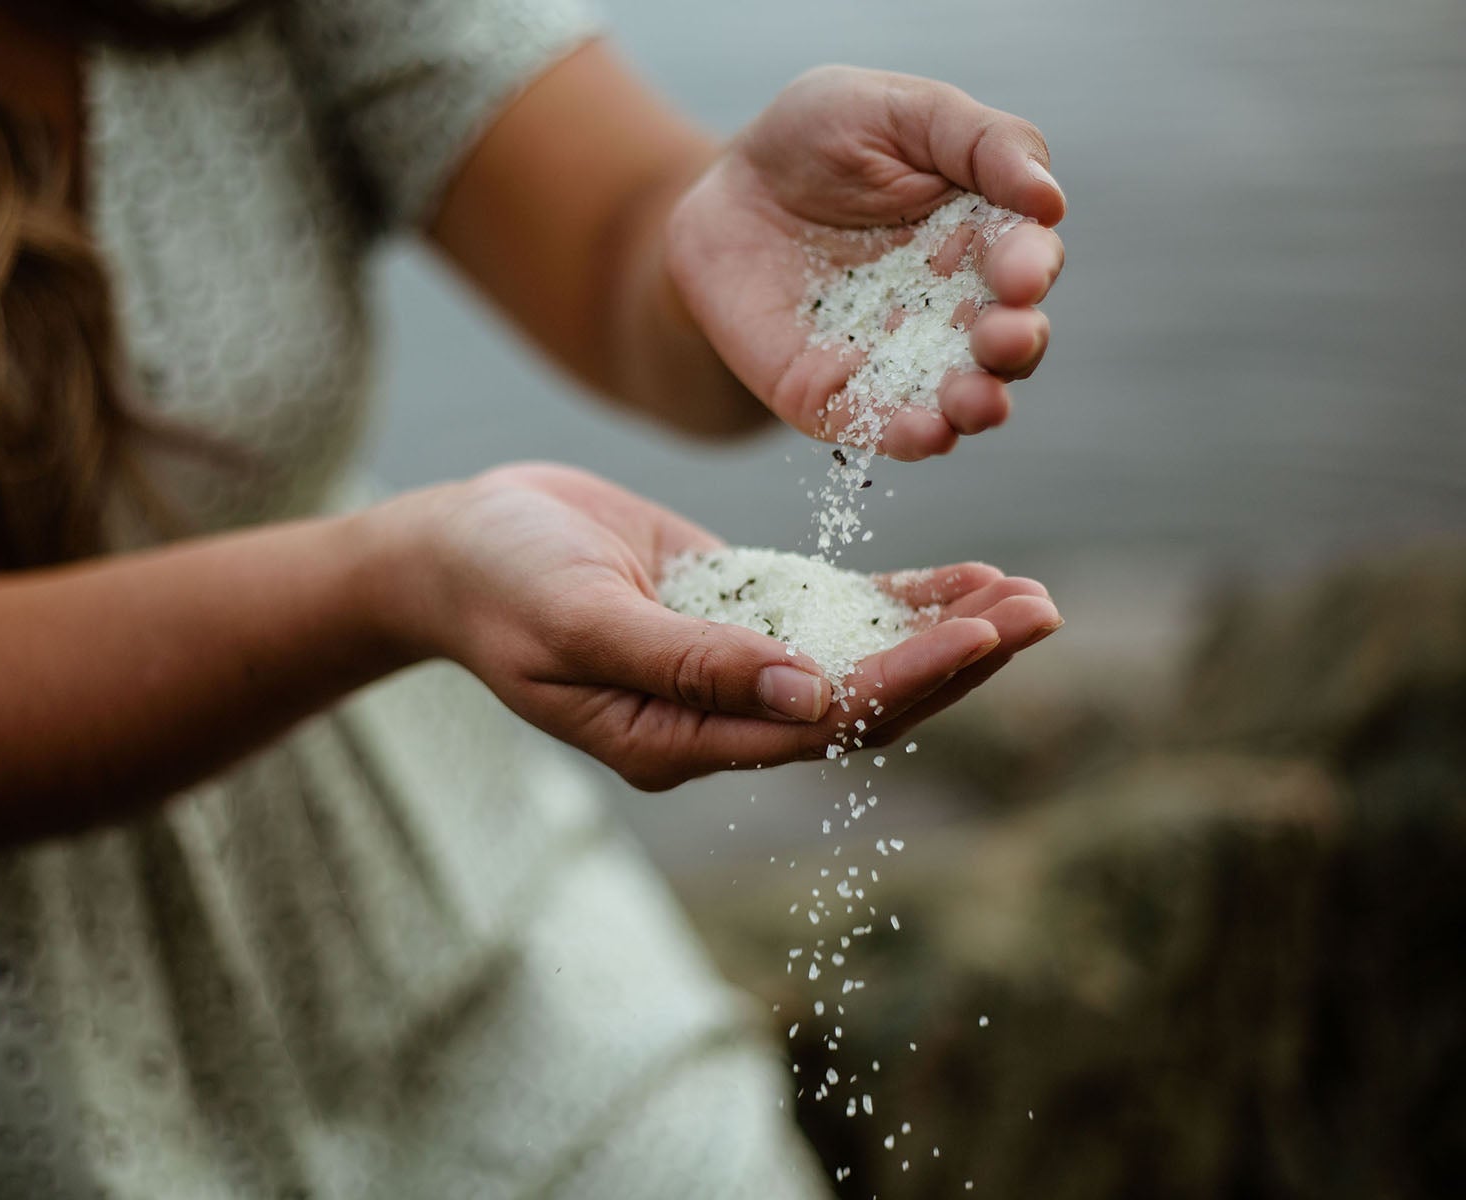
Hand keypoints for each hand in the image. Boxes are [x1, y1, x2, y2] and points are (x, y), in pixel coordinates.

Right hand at [402, 463, 1060, 790]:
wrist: (454, 545)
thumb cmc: (498, 583)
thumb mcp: (580, 619)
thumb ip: (688, 660)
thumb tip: (808, 692)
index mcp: (679, 739)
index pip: (819, 724)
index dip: (908, 682)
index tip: (984, 633)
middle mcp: (718, 714)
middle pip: (862, 703)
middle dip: (954, 660)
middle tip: (1044, 613)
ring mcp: (732, 665)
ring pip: (860, 661)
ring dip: (943, 631)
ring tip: (1031, 597)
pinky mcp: (737, 612)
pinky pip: (832, 615)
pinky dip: (898, 600)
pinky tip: (966, 578)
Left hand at [666, 68, 1066, 459]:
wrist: (727, 186)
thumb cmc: (823, 134)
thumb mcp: (904, 111)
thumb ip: (983, 145)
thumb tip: (1050, 200)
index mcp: (984, 237)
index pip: (1026, 262)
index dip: (1030, 271)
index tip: (1020, 273)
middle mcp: (953, 308)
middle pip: (1007, 342)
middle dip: (1015, 346)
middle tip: (1004, 338)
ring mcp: (896, 357)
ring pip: (955, 397)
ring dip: (976, 406)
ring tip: (977, 403)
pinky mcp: (833, 392)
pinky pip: (875, 423)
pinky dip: (906, 435)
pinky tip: (926, 434)